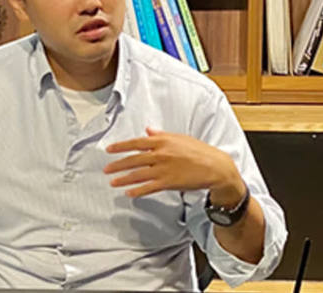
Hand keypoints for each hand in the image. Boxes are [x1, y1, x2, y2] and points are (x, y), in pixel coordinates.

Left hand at [103, 127, 244, 204]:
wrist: (215, 166)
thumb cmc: (199, 151)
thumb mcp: (180, 138)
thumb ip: (161, 135)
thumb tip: (148, 130)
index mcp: (163, 141)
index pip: (136, 142)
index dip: (121, 146)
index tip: (109, 150)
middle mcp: (161, 154)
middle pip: (134, 159)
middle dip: (118, 165)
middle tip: (106, 169)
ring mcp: (164, 169)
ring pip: (138, 174)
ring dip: (123, 179)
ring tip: (113, 182)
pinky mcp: (169, 182)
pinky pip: (149, 187)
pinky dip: (137, 190)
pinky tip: (129, 193)